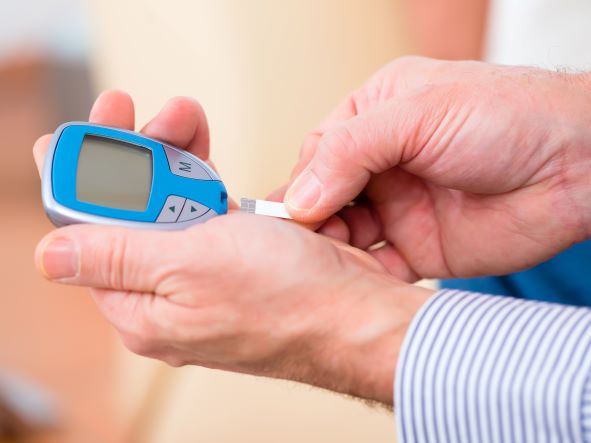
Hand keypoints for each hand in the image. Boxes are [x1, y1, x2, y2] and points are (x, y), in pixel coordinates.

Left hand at [33, 91, 432, 404]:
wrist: (358, 311)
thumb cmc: (286, 298)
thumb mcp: (190, 267)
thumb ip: (115, 256)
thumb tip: (49, 256)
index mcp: (141, 308)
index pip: (89, 236)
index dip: (86, 178)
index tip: (95, 132)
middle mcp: (167, 297)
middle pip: (130, 217)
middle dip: (135, 157)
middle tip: (147, 113)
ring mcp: (203, 279)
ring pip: (170, 209)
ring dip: (173, 160)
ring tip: (188, 120)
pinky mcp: (235, 263)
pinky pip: (205, 214)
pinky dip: (204, 179)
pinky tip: (208, 155)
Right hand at [278, 57, 590, 279]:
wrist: (576, 167)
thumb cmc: (509, 117)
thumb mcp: (417, 114)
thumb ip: (351, 150)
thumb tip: (299, 198)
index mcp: (374, 116)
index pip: (317, 152)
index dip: (301, 184)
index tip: (288, 213)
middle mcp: (381, 162)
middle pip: (324, 197)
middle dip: (310, 223)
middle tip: (295, 250)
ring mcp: (398, 206)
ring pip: (344, 234)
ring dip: (331, 253)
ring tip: (319, 269)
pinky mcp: (418, 247)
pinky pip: (376, 266)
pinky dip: (360, 277)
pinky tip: (348, 285)